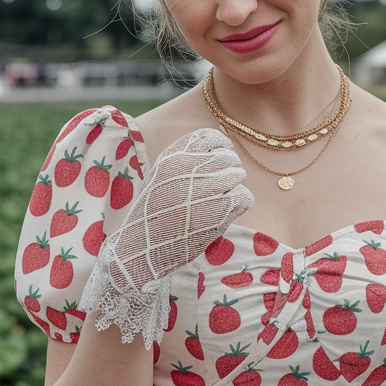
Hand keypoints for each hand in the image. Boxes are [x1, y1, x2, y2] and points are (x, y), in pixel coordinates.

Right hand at [80, 128, 252, 345]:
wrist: (140, 248)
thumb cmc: (150, 215)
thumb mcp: (160, 177)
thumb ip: (184, 161)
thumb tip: (218, 149)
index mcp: (173, 156)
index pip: (211, 137)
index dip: (221, 147)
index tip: (220, 160)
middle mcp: (188, 168)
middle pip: (229, 157)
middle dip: (229, 171)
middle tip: (219, 190)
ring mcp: (204, 189)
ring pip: (239, 176)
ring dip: (233, 189)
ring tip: (218, 203)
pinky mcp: (217, 211)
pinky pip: (245, 196)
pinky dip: (239, 205)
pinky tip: (224, 214)